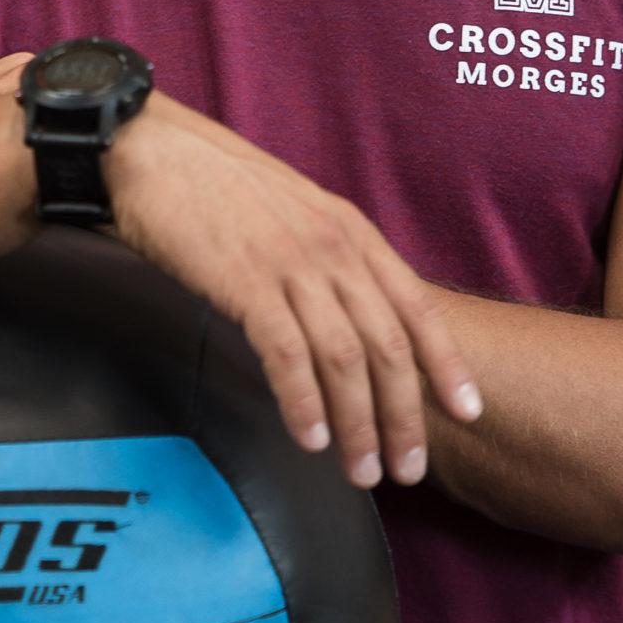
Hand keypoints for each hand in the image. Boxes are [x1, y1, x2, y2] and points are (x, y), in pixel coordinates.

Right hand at [105, 92, 481, 487]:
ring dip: (359, 424)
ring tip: (362, 472)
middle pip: (388, 346)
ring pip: (344, 359)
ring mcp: (290, 264)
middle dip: (405, 416)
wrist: (155, 150)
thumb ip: (329, 261)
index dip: (447, 364)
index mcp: (352, 232)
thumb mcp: (297, 213)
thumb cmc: (218, 187)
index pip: (419, 306)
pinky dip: (303, 402)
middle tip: (409, 468)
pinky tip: (310, 438)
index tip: (467, 412)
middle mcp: (333, 249)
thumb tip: (351, 322)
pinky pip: (287, 353)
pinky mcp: (244, 281)